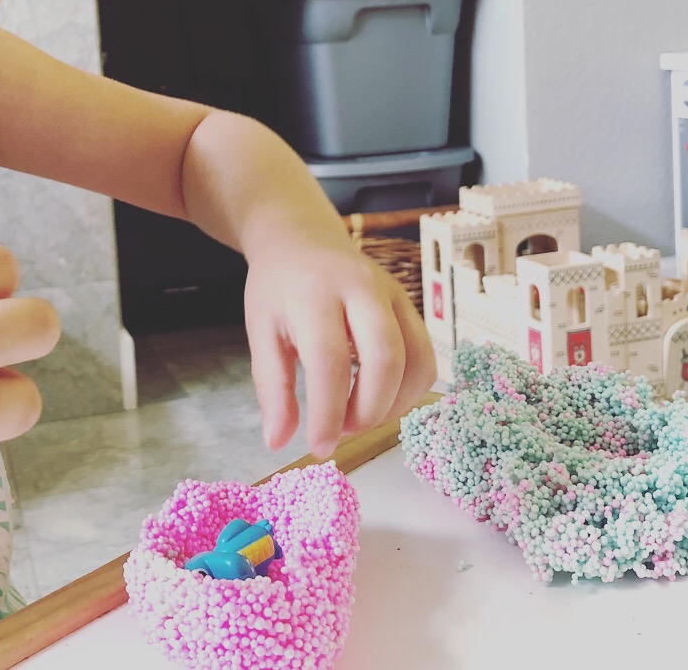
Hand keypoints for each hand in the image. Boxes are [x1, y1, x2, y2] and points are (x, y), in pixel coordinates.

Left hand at [243, 235, 434, 457]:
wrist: (302, 239)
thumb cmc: (278, 287)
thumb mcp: (260, 331)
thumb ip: (271, 386)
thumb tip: (279, 441)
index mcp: (315, 293)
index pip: (329, 360)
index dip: (328, 412)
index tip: (319, 447)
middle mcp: (362, 288)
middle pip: (386, 358)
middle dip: (369, 410)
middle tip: (342, 432)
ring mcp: (393, 294)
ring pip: (417, 360)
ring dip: (394, 405)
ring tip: (358, 418)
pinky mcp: (411, 305)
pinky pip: (426, 356)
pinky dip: (410, 390)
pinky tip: (378, 399)